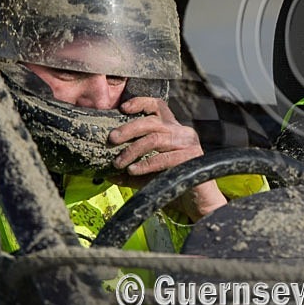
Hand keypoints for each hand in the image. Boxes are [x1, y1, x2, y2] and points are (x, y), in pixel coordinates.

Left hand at [108, 96, 226, 220]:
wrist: (198, 201)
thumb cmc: (172, 183)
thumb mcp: (147, 173)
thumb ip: (130, 169)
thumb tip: (106, 172)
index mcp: (173, 129)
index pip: (159, 106)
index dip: (141, 102)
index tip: (123, 108)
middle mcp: (183, 132)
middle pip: (152, 121)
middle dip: (128, 129)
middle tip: (111, 139)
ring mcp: (189, 144)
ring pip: (155, 139)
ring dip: (132, 150)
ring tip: (118, 163)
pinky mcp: (192, 158)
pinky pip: (163, 158)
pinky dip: (145, 165)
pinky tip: (132, 171)